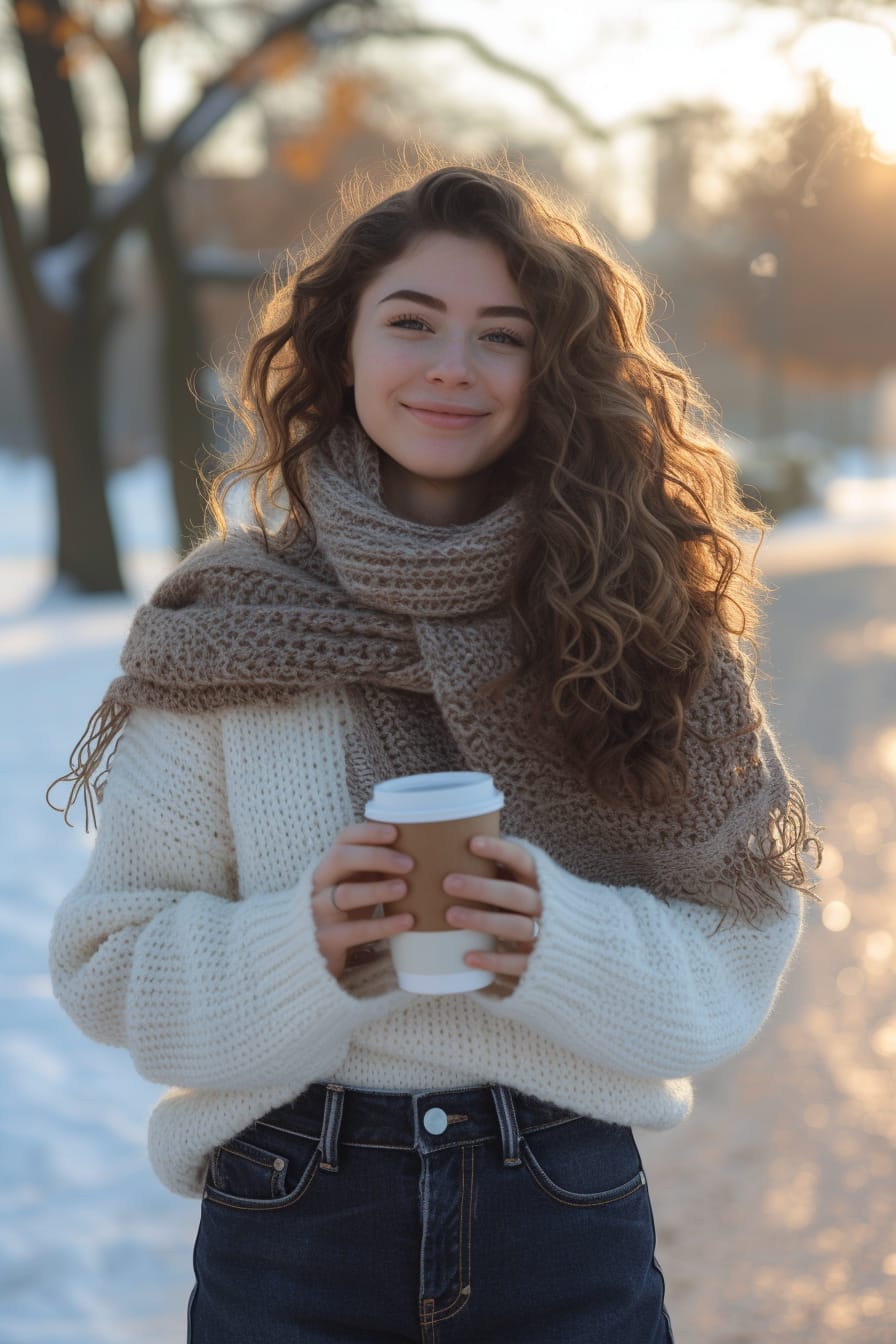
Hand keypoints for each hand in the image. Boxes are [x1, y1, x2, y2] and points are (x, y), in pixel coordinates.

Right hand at [311, 822, 415, 980]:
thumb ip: (375, 870)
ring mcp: (318, 912)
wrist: (311, 953)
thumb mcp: (354, 886)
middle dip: (375, 856)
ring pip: (345, 894)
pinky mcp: (327, 940)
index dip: (368, 832)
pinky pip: (355, 931)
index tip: (396, 832)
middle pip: (340, 858)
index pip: (343, 839)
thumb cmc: (344, 912)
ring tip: (404, 889)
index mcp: (329, 866)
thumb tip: (420, 851)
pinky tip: (408, 922)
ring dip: (377, 890)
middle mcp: (319, 884)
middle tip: (409, 864)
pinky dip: (383, 925)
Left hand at [443, 835, 541, 981]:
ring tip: (450, 916)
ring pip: (515, 927)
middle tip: (448, 883)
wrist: (578, 941)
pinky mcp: (540, 961)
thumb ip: (502, 870)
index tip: (471, 843)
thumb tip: (457, 846)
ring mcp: (545, 934)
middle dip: (481, 889)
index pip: (522, 860)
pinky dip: (493, 960)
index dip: (499, 851)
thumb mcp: (526, 883)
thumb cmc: (536, 903)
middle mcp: (545, 905)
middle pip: (514, 895)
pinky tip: (467, 957)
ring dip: (483, 921)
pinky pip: (517, 963)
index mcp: (541, 881)